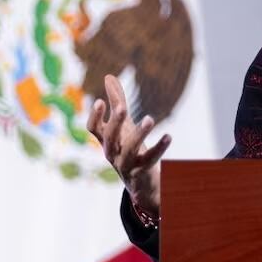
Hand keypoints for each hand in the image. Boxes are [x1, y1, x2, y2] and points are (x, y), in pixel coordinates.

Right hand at [87, 74, 171, 217]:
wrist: (140, 184)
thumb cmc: (129, 148)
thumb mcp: (123, 125)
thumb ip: (117, 100)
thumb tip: (108, 76)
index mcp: (106, 141)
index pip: (93, 129)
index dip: (95, 117)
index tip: (100, 101)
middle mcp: (112, 153)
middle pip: (109, 138)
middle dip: (115, 123)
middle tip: (122, 108)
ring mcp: (125, 164)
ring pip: (129, 149)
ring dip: (139, 134)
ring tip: (150, 119)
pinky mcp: (141, 171)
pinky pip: (150, 159)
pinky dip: (160, 147)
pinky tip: (169, 136)